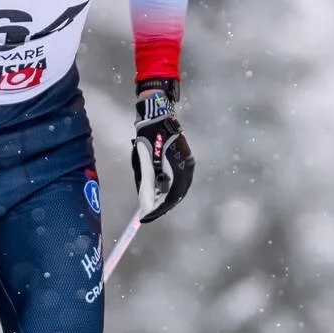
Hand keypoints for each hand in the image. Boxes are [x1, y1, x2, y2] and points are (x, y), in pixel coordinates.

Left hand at [130, 88, 193, 222]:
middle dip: (162, 205)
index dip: (158, 210)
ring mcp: (188, 163)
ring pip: (178, 188)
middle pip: (176, 195)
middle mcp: (188, 168)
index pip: (170, 198)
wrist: (158, 115)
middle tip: (148, 213)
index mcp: (180, 169)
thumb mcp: (145, 162)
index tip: (145, 218)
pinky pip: (179, 180)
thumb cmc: (150, 137)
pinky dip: (169, 187)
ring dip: (165, 197)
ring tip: (152, 204)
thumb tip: (146, 206)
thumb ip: (147, 185)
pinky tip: (158, 189)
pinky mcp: (185, 159)